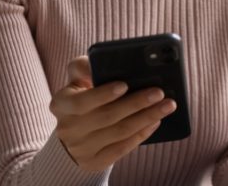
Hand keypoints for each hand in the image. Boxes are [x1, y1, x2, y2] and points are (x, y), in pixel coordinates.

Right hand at [49, 56, 176, 172]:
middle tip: (159, 92)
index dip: (103, 94)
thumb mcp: (76, 79)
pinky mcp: (94, 162)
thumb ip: (84, 66)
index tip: (125, 84)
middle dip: (136, 103)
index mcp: (60, 104)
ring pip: (119, 132)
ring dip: (146, 118)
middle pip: (107, 116)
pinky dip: (141, 134)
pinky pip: (122, 148)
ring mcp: (81, 148)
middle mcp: (68, 128)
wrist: (72, 134)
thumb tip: (97, 65)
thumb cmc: (81, 95)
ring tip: (166, 105)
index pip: (81, 101)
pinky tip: (155, 121)